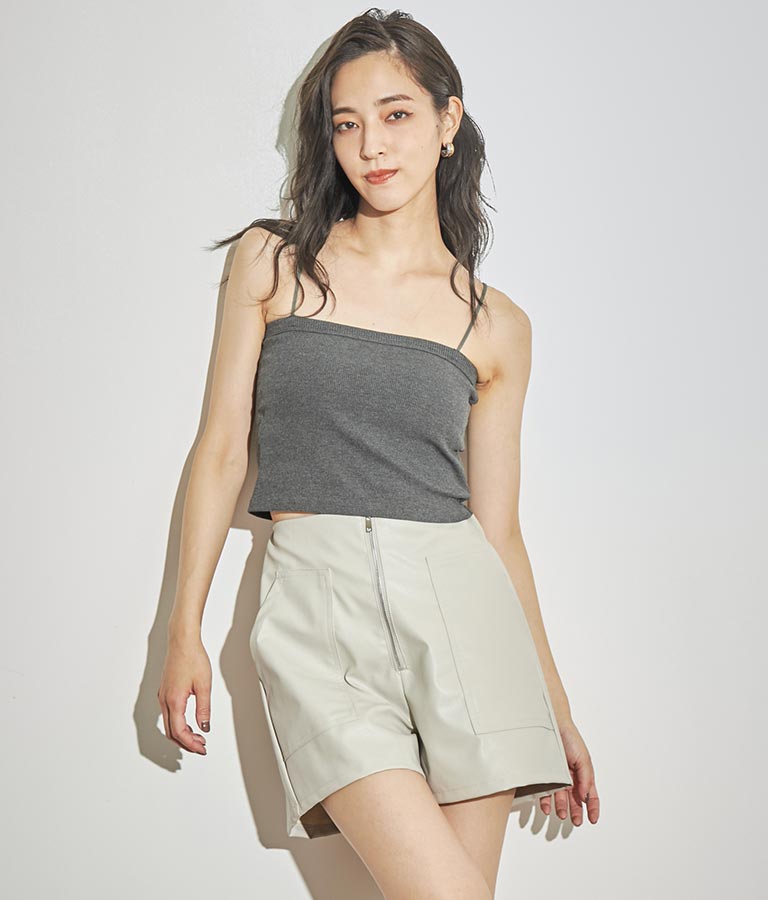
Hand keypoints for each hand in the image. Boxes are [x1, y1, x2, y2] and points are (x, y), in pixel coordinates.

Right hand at [157, 636, 211, 754]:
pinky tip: (189, 723)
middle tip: (201, 746)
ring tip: (197, 737)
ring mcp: (163, 696)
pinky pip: (169, 714)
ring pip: (169, 724)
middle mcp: (165, 700)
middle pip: (171, 732)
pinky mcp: (165, 691)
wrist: (182, 641)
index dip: (191, 744)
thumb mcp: (204, 685)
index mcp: (174, 700)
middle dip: (186, 743)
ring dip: (182, 734)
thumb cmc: (192, 657)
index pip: (180, 732)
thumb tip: (204, 726)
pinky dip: (178, 724)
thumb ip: (204, 708)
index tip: (202, 748)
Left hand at [539, 719, 599, 825]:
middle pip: (575, 799)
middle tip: (576, 822)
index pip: (591, 795)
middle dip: (576, 811)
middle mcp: (571, 777)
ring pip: (560, 797)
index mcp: (584, 774)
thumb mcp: (583, 759)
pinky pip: (545, 790)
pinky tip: (546, 807)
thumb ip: (586, 778)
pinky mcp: (545, 773)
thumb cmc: (570, 738)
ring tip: (561, 815)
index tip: (593, 819)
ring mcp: (558, 775)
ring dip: (562, 807)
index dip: (593, 808)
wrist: (552, 724)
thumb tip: (585, 796)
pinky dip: (546, 800)